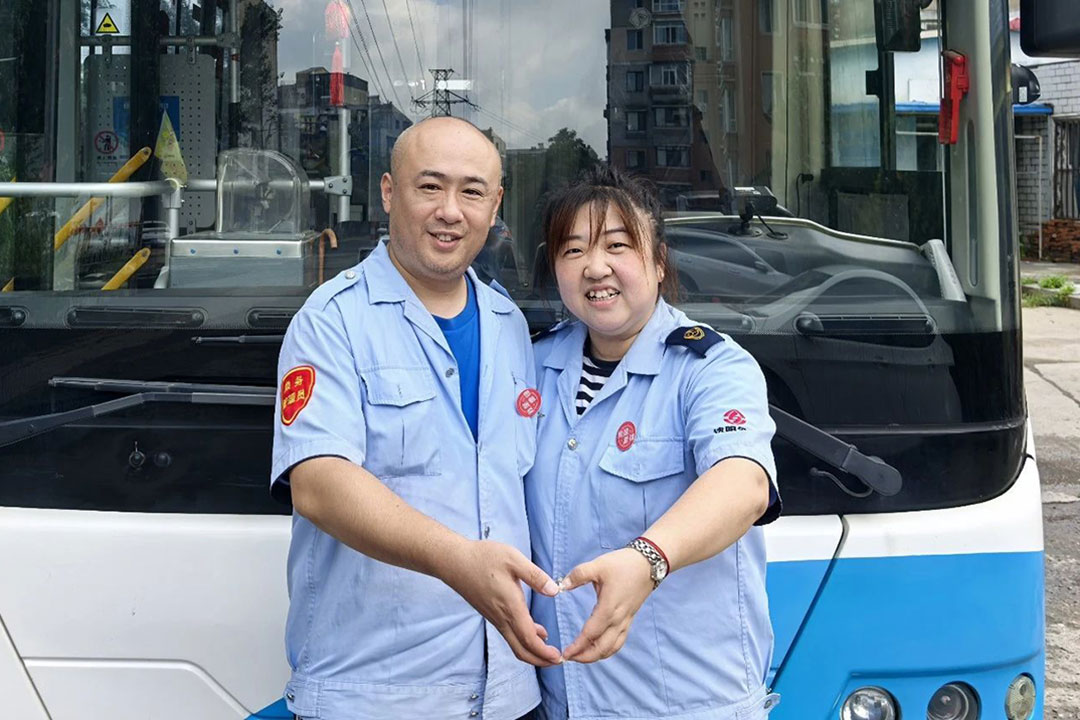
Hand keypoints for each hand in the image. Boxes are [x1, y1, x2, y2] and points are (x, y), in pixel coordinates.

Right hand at [443, 540, 562, 666]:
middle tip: (558, 660)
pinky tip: (537, 630)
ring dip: (533, 651)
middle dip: (540, 660)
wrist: (454, 562)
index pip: (529, 639)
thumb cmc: (483, 558)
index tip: (559, 656)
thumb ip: (535, 576)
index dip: (544, 652)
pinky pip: (510, 634)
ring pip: (515, 644)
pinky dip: (524, 639)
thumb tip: (554, 591)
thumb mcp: (513, 559)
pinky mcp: (491, 614)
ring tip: (550, 650)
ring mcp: (495, 618)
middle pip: (521, 650)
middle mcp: (502, 618)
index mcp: (510, 607)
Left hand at [558, 548, 653, 662]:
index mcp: (609, 608)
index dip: (577, 646)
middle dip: (584, 657)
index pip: (590, 634)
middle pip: (602, 648)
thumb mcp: (598, 565)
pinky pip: (619, 641)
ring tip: (580, 656)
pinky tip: (598, 648)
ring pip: (612, 648)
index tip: (565, 654)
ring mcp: (626, 620)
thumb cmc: (623, 564)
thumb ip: (577, 575)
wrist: (649, 563)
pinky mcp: (630, 619)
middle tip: (568, 658)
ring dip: (596, 656)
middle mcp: (619, 619)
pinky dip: (607, 650)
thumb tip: (561, 585)